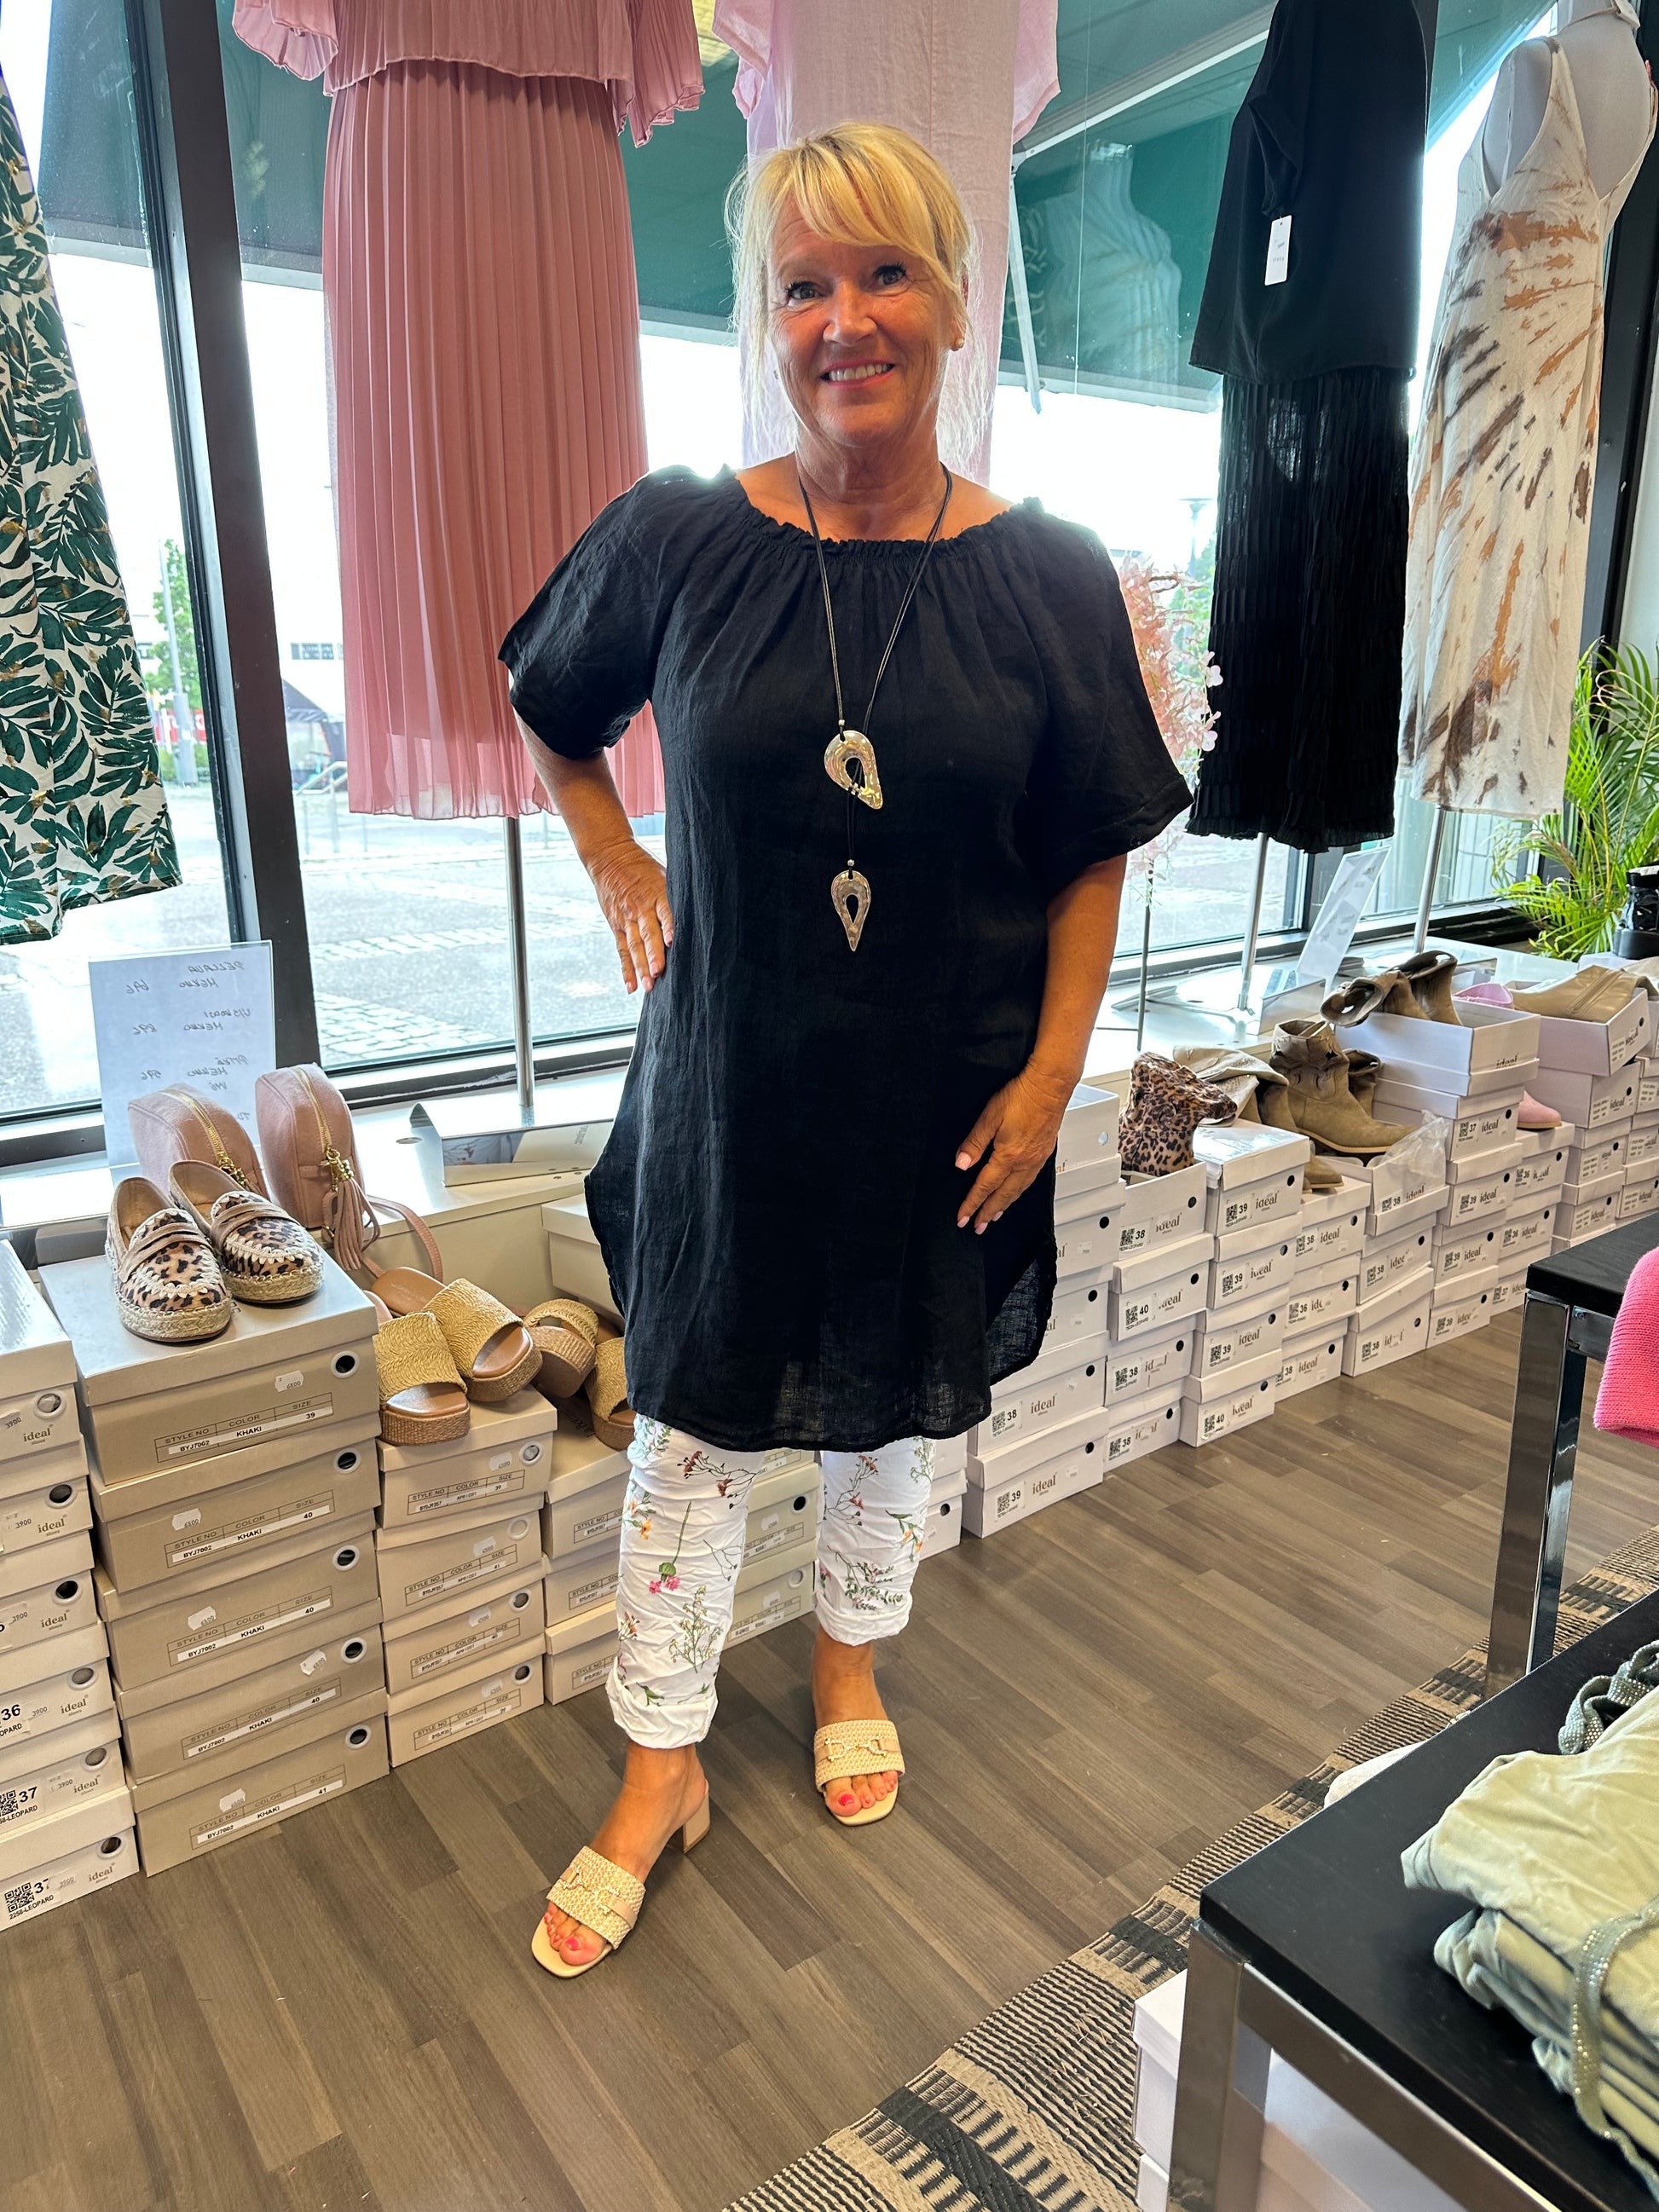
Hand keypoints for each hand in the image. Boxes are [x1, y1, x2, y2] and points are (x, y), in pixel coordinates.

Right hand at [590, 839, 673, 993]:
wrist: (609, 857)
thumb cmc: (644, 867)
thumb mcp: (663, 874)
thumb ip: (677, 896)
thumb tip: (703, 912)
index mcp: (656, 892)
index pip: (664, 911)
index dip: (669, 926)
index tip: (673, 941)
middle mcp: (641, 908)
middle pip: (647, 933)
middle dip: (653, 954)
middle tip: (658, 972)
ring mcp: (627, 918)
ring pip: (634, 946)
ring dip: (641, 966)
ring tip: (647, 985)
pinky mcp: (617, 926)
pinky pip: (622, 951)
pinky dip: (626, 969)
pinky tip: (631, 986)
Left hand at [954, 1063, 1072, 1232]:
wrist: (1050, 1086)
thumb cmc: (1022, 1096)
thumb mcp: (989, 1117)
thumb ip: (974, 1143)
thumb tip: (961, 1164)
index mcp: (1008, 1156)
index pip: (984, 1186)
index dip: (972, 1204)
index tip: (963, 1217)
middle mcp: (1024, 1162)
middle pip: (1003, 1195)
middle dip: (988, 1212)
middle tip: (978, 1226)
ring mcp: (1036, 1159)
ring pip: (1018, 1191)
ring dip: (1004, 1206)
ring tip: (994, 1215)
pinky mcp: (1044, 1153)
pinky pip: (1029, 1182)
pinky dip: (1019, 1193)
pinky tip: (1016, 1192)